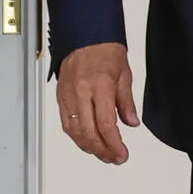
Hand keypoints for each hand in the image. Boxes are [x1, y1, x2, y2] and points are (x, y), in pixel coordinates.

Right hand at [56, 42, 138, 164]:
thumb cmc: (105, 50)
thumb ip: (126, 102)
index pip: (105, 125)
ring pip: (74, 131)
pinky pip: (65, 123)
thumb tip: (132, 123)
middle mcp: (81, 93)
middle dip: (102, 150)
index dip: (114, 144)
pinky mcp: (60, 97)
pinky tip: (86, 142)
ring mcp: (68, 96)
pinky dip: (76, 136)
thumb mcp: (124, 75)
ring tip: (102, 153)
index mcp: (100, 87)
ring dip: (88, 147)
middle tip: (114, 158)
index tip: (122, 154)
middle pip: (88, 132)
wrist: (85, 35)